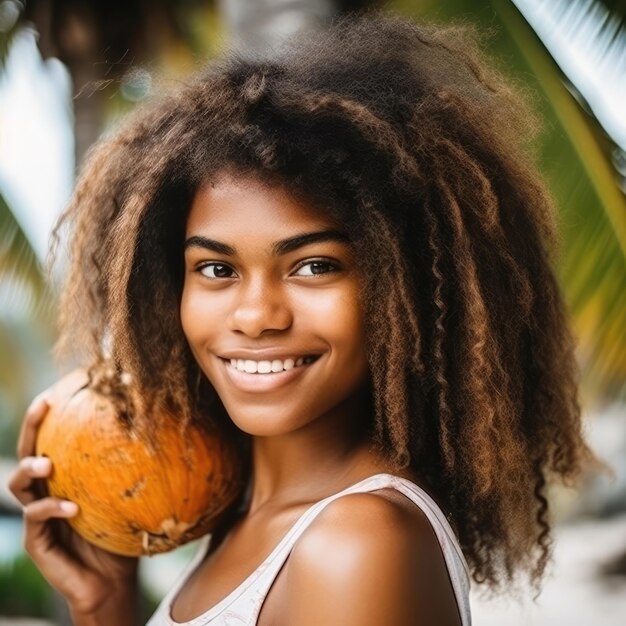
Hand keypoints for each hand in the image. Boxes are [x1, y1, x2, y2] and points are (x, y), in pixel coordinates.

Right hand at [8, 387, 138, 617]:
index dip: (55, 413)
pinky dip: (52, 509)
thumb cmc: (125, 534)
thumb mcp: (133, 495)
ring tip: (47, 463)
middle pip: (28, 450)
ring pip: (19, 484)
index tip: (64, 385)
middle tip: (43, 405)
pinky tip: (72, 507)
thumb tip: (174, 427)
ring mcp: (38, 516)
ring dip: (30, 468)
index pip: (55, 437)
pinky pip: (37, 520)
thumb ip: (141, 469)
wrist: (114, 581)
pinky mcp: (37, 542)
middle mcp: (46, 490)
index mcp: (66, 476)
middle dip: (32, 426)